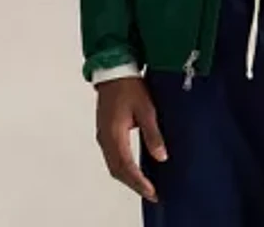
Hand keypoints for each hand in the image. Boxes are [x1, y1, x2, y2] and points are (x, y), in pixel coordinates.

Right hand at [96, 76, 167, 202]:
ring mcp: (102, 135)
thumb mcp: (146, 108)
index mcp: (114, 134)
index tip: (152, 192)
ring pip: (113, 165)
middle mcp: (105, 139)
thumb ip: (153, 134)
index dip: (139, 182)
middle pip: (117, 171)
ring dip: (127, 178)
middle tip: (151, 194)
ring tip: (144, 185)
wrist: (113, 70)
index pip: (126, 167)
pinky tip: (133, 169)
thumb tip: (161, 156)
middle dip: (134, 185)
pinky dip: (122, 168)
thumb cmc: (129, 86)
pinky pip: (112, 157)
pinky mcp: (104, 131)